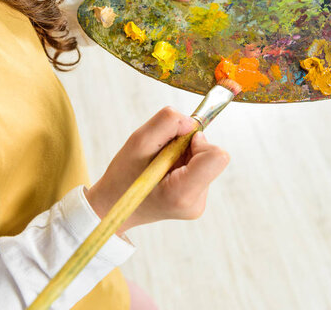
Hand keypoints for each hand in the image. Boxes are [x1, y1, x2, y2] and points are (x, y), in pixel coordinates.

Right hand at [85, 107, 228, 233]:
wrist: (114, 206)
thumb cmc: (123, 177)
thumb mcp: (137, 142)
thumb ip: (167, 124)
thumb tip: (193, 123)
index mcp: (182, 193)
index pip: (216, 157)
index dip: (199, 141)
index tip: (177, 142)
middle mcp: (196, 202)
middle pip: (211, 156)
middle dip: (187, 147)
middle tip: (161, 155)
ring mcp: (198, 204)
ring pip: (205, 160)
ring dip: (183, 154)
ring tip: (158, 166)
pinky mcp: (197, 199)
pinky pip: (200, 168)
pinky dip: (183, 163)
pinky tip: (164, 172)